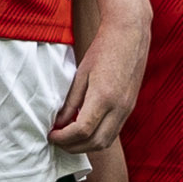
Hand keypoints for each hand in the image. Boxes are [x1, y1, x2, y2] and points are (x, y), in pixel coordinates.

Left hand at [54, 15, 148, 153]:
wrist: (131, 34)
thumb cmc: (104, 49)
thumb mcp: (82, 73)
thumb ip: (71, 102)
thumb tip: (60, 123)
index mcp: (104, 97)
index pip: (82, 130)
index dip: (64, 138)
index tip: (51, 135)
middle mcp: (119, 107)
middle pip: (95, 143)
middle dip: (73, 147)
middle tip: (57, 140)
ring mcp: (127, 109)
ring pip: (106, 141)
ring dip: (86, 146)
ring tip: (69, 138)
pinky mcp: (131, 107)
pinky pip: (114, 131)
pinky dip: (98, 137)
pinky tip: (85, 128)